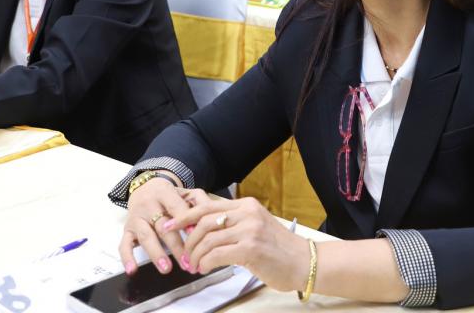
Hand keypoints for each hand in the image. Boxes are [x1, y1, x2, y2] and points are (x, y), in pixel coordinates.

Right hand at [120, 174, 194, 274]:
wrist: (143, 188)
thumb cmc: (167, 195)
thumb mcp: (181, 192)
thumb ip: (194, 203)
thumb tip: (203, 223)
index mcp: (164, 193)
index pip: (175, 206)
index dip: (185, 221)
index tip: (195, 235)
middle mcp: (148, 205)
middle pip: (162, 226)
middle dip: (175, 245)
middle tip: (186, 261)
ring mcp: (136, 218)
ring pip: (146, 237)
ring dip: (156, 254)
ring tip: (166, 268)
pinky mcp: (127, 230)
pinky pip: (124, 244)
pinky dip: (127, 258)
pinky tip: (133, 270)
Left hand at [165, 190, 308, 291]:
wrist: (303, 262)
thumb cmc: (278, 249)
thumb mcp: (255, 228)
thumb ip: (232, 225)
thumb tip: (201, 230)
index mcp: (246, 205)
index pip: (207, 205)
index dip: (184, 215)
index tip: (170, 225)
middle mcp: (247, 213)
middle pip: (203, 220)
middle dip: (186, 239)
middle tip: (182, 254)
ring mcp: (249, 229)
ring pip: (207, 239)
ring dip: (195, 256)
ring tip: (194, 266)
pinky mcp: (250, 248)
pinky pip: (216, 254)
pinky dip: (205, 263)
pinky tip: (205, 268)